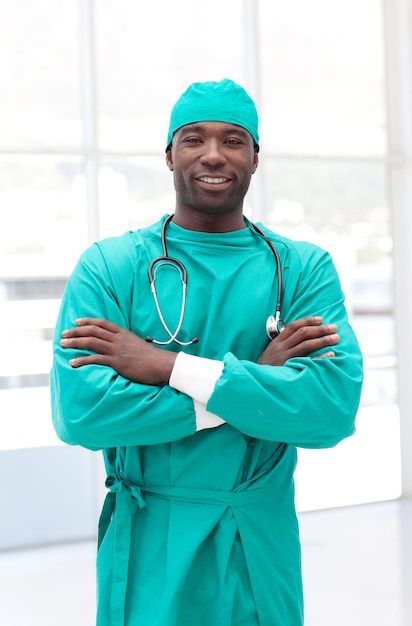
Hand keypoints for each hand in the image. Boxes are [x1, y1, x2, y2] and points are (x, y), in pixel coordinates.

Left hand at [60, 318, 176, 384]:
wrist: (161, 364)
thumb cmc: (152, 358)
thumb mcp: (138, 345)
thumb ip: (128, 344)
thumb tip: (122, 347)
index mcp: (123, 333)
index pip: (102, 323)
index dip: (87, 321)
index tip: (76, 321)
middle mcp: (118, 339)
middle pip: (92, 331)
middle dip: (75, 331)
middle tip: (63, 333)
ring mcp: (116, 350)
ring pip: (91, 342)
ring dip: (74, 342)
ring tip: (62, 344)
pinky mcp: (116, 362)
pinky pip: (95, 359)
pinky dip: (82, 360)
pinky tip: (72, 362)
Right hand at [257, 316, 339, 365]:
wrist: (257, 381)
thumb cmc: (267, 367)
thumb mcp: (272, 351)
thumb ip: (284, 343)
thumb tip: (301, 335)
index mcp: (277, 342)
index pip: (294, 326)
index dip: (308, 321)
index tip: (321, 319)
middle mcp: (281, 348)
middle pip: (303, 334)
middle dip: (320, 329)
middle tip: (334, 327)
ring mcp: (285, 358)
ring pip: (306, 345)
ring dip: (323, 340)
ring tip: (336, 338)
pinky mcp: (289, 369)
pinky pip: (308, 361)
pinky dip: (320, 357)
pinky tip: (331, 354)